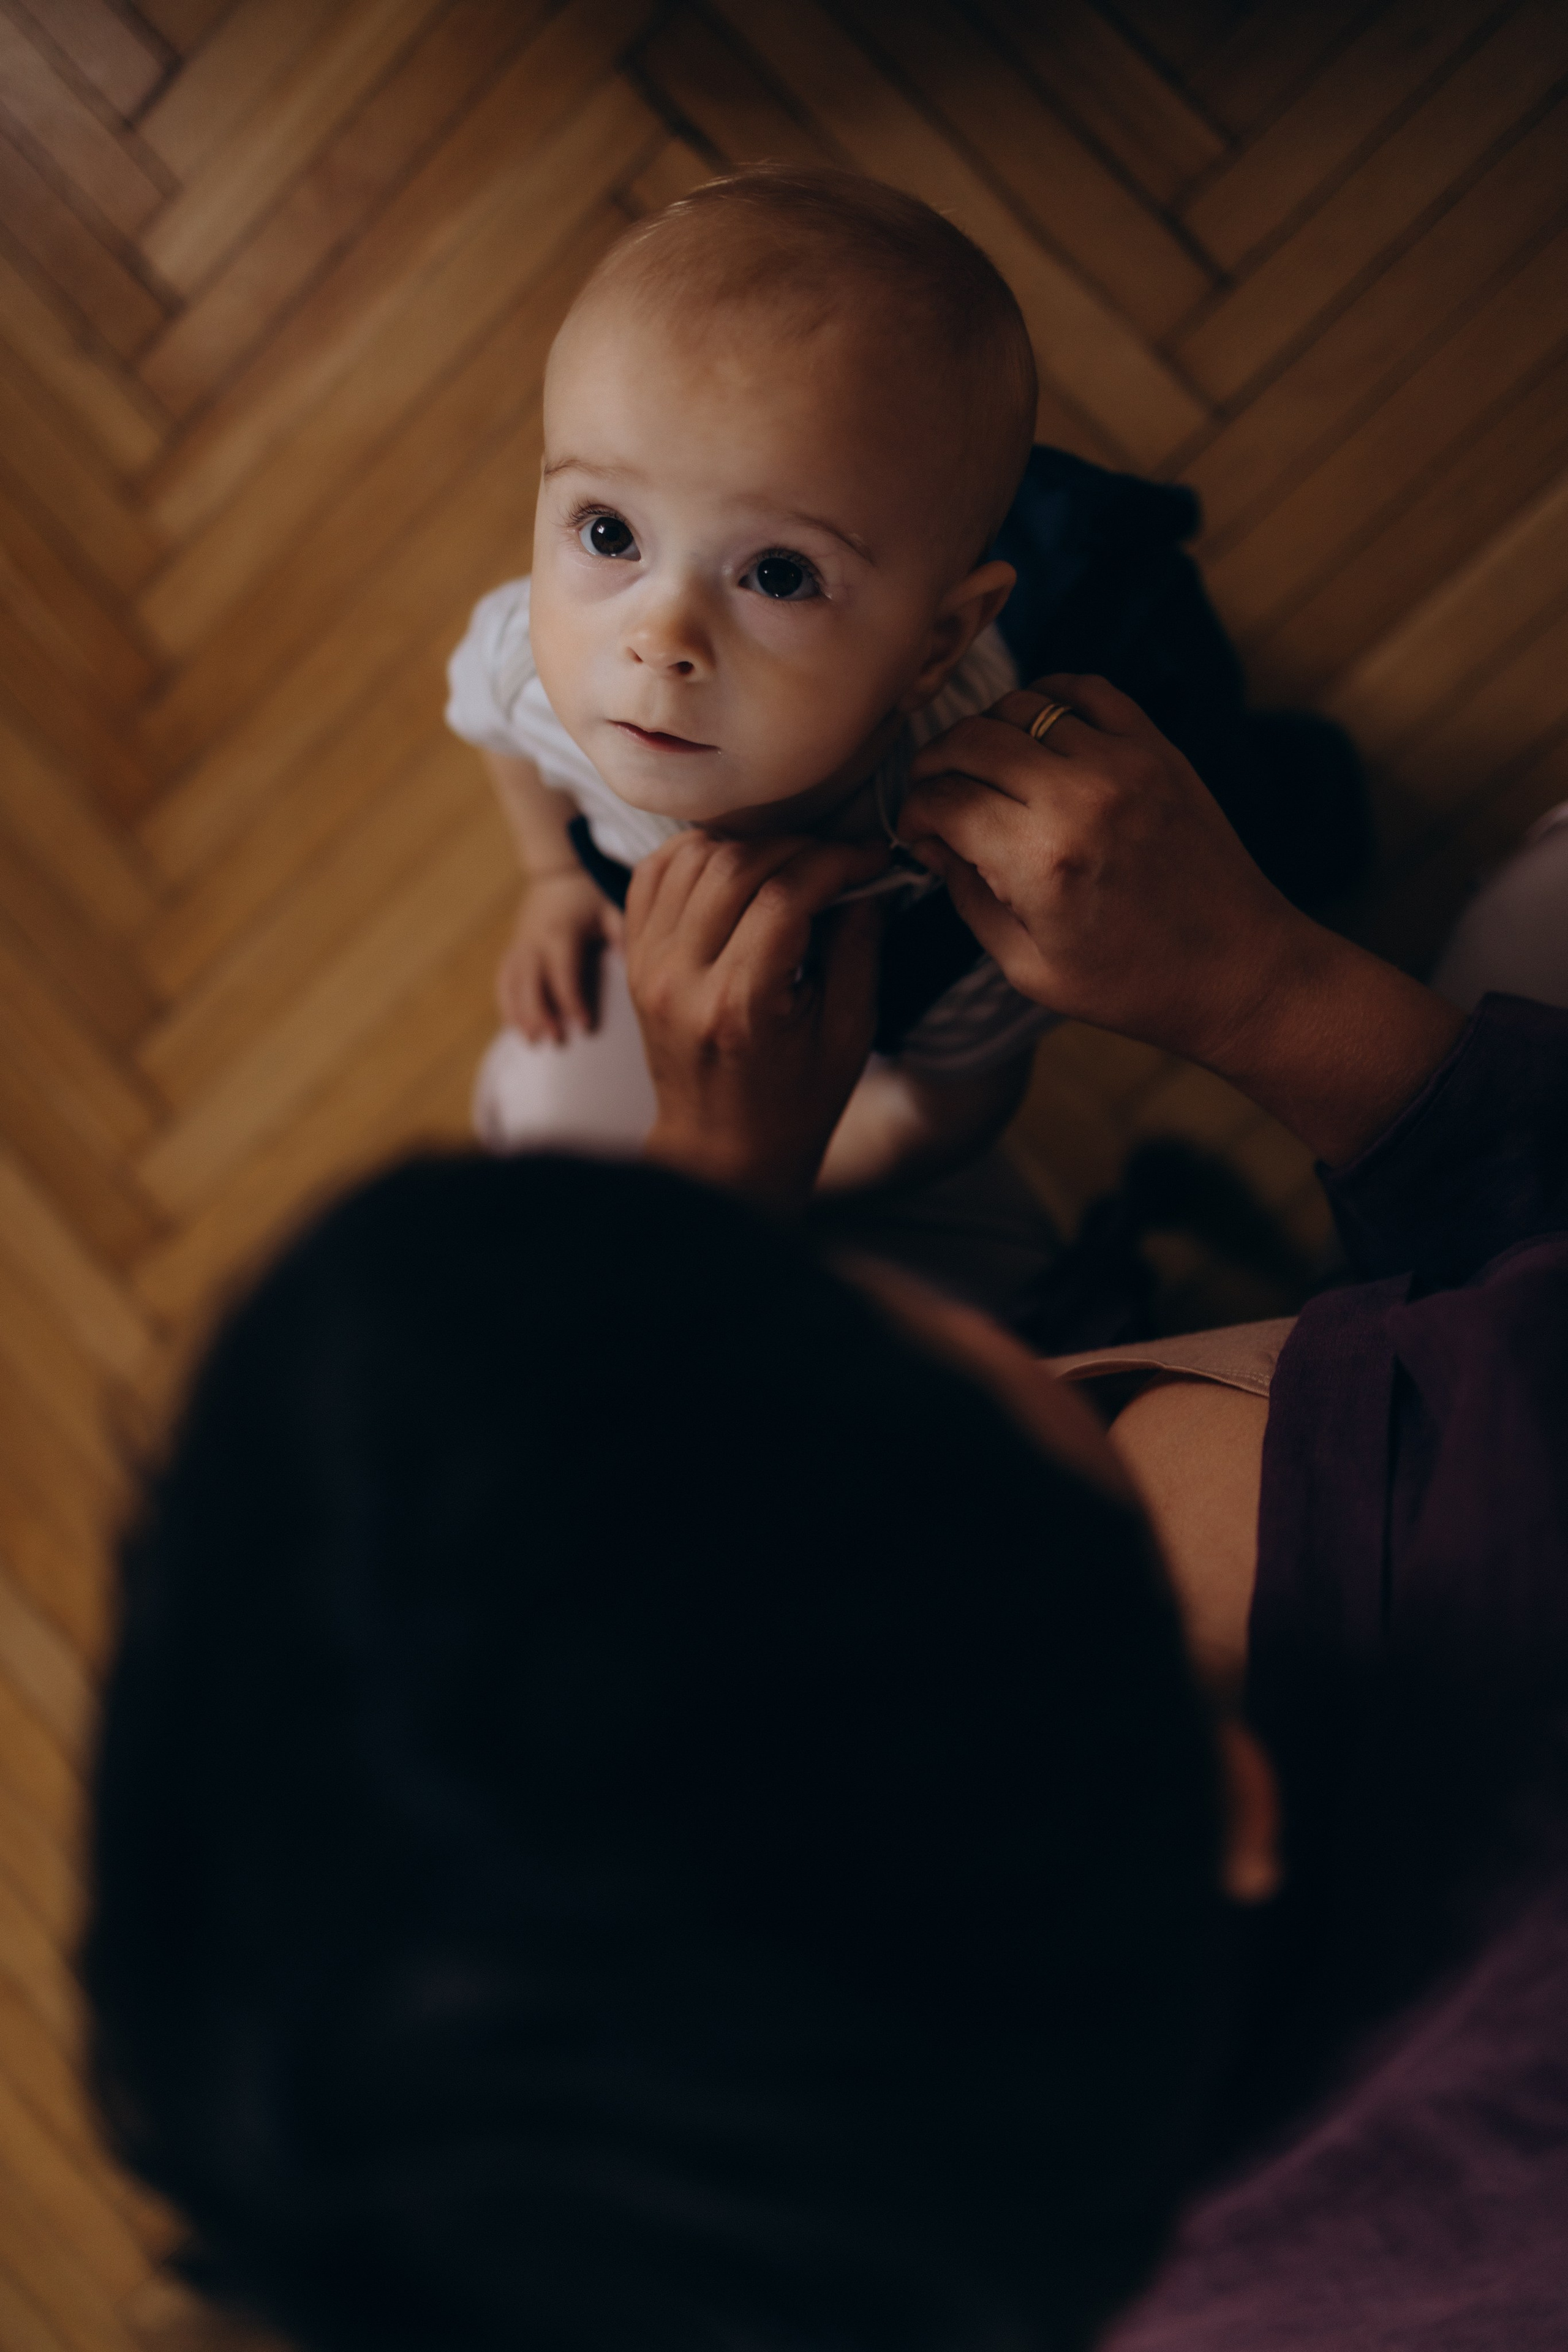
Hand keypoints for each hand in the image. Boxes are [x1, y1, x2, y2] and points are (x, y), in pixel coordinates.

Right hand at [496, 870, 621, 1044]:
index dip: (573, 1001)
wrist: (557, 874)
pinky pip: (503, 980)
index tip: (586, 1025)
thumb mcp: (609, 910)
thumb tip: (635, 966)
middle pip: (531, 984)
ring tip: (533, 1042)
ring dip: (521, 1014)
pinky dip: (507, 1003)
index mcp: (560, 934)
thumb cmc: (589, 897)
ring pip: (513, 985)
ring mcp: (520, 947)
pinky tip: (514, 1027)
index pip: (564, 974)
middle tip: (555, 1040)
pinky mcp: (513, 950)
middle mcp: (535, 942)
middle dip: (540, 1014)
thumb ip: (621, 936)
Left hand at [624, 831, 887, 1210]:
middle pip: (736, 865)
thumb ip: (858, 947)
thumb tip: (865, 876)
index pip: (784, 895)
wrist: (721, 1148)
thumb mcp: (849, 1033)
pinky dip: (698, 855)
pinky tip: (737, 868)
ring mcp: (647, 965)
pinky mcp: (635, 958)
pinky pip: (656, 874)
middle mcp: (680, 978)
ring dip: (749, 845)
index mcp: (737, 1005)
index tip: (870, 858)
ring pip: (692, 857)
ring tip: (791, 866)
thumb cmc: (795, 1102)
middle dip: (798, 847)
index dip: (835, 861)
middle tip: (837, 862)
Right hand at [901, 672, 1303, 1069]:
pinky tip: (1035, 733)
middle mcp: (1079, 797)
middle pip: (971, 739)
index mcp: (1041, 860)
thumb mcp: (1028, 965)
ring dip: (985, 732)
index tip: (915, 831)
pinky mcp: (1157, 749)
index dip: (913, 813)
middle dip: (934, 764)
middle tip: (933, 793)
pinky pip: (1086, 689)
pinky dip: (1048, 698)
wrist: (1238, 969)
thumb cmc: (1131, 984)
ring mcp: (1123, 763)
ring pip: (1021, 705)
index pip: (945, 800)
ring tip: (983, 769)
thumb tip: (933, 841)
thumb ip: (968, 895)